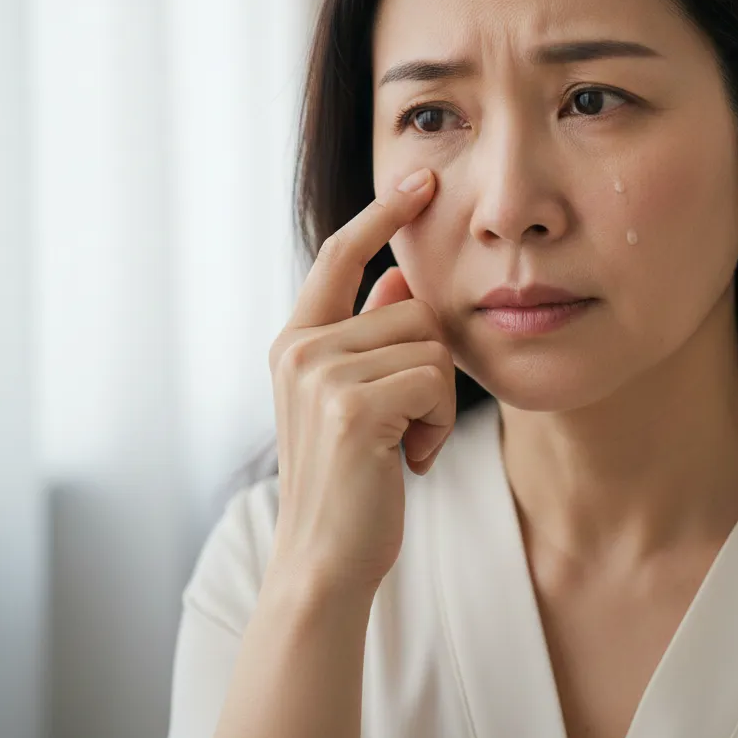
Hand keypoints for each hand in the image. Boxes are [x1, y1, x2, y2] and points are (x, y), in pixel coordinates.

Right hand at [265, 168, 455, 595]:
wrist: (326, 559)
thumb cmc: (349, 477)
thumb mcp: (351, 397)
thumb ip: (368, 333)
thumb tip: (398, 277)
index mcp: (297, 340)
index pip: (342, 253)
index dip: (383, 213)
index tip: (420, 178)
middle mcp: (302, 347)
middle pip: (415, 307)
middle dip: (432, 366)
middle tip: (407, 422)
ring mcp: (322, 374)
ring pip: (433, 344)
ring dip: (439, 401)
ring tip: (405, 443)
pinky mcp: (354, 406)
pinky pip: (438, 382)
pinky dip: (441, 424)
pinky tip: (410, 459)